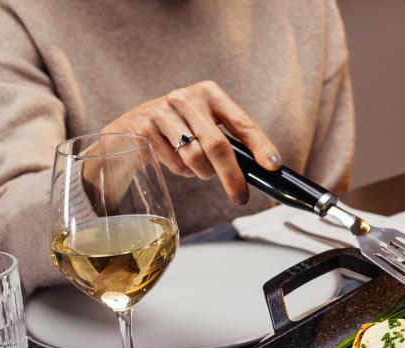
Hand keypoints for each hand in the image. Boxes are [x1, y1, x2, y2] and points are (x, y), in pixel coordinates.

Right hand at [102, 80, 280, 204]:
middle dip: (232, 177)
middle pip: (219, 145)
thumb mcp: (206, 126)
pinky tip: (176, 161)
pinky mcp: (144, 127)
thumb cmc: (180, 130)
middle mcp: (186, 97)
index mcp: (210, 93)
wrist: (131, 129)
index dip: (261, 146)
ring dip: (203, 173)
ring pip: (195, 157)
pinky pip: (174, 163)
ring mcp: (163, 111)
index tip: (273, 165)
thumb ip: (232, 141)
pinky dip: (182, 171)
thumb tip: (265, 168)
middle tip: (240, 197)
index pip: (243, 123)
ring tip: (199, 168)